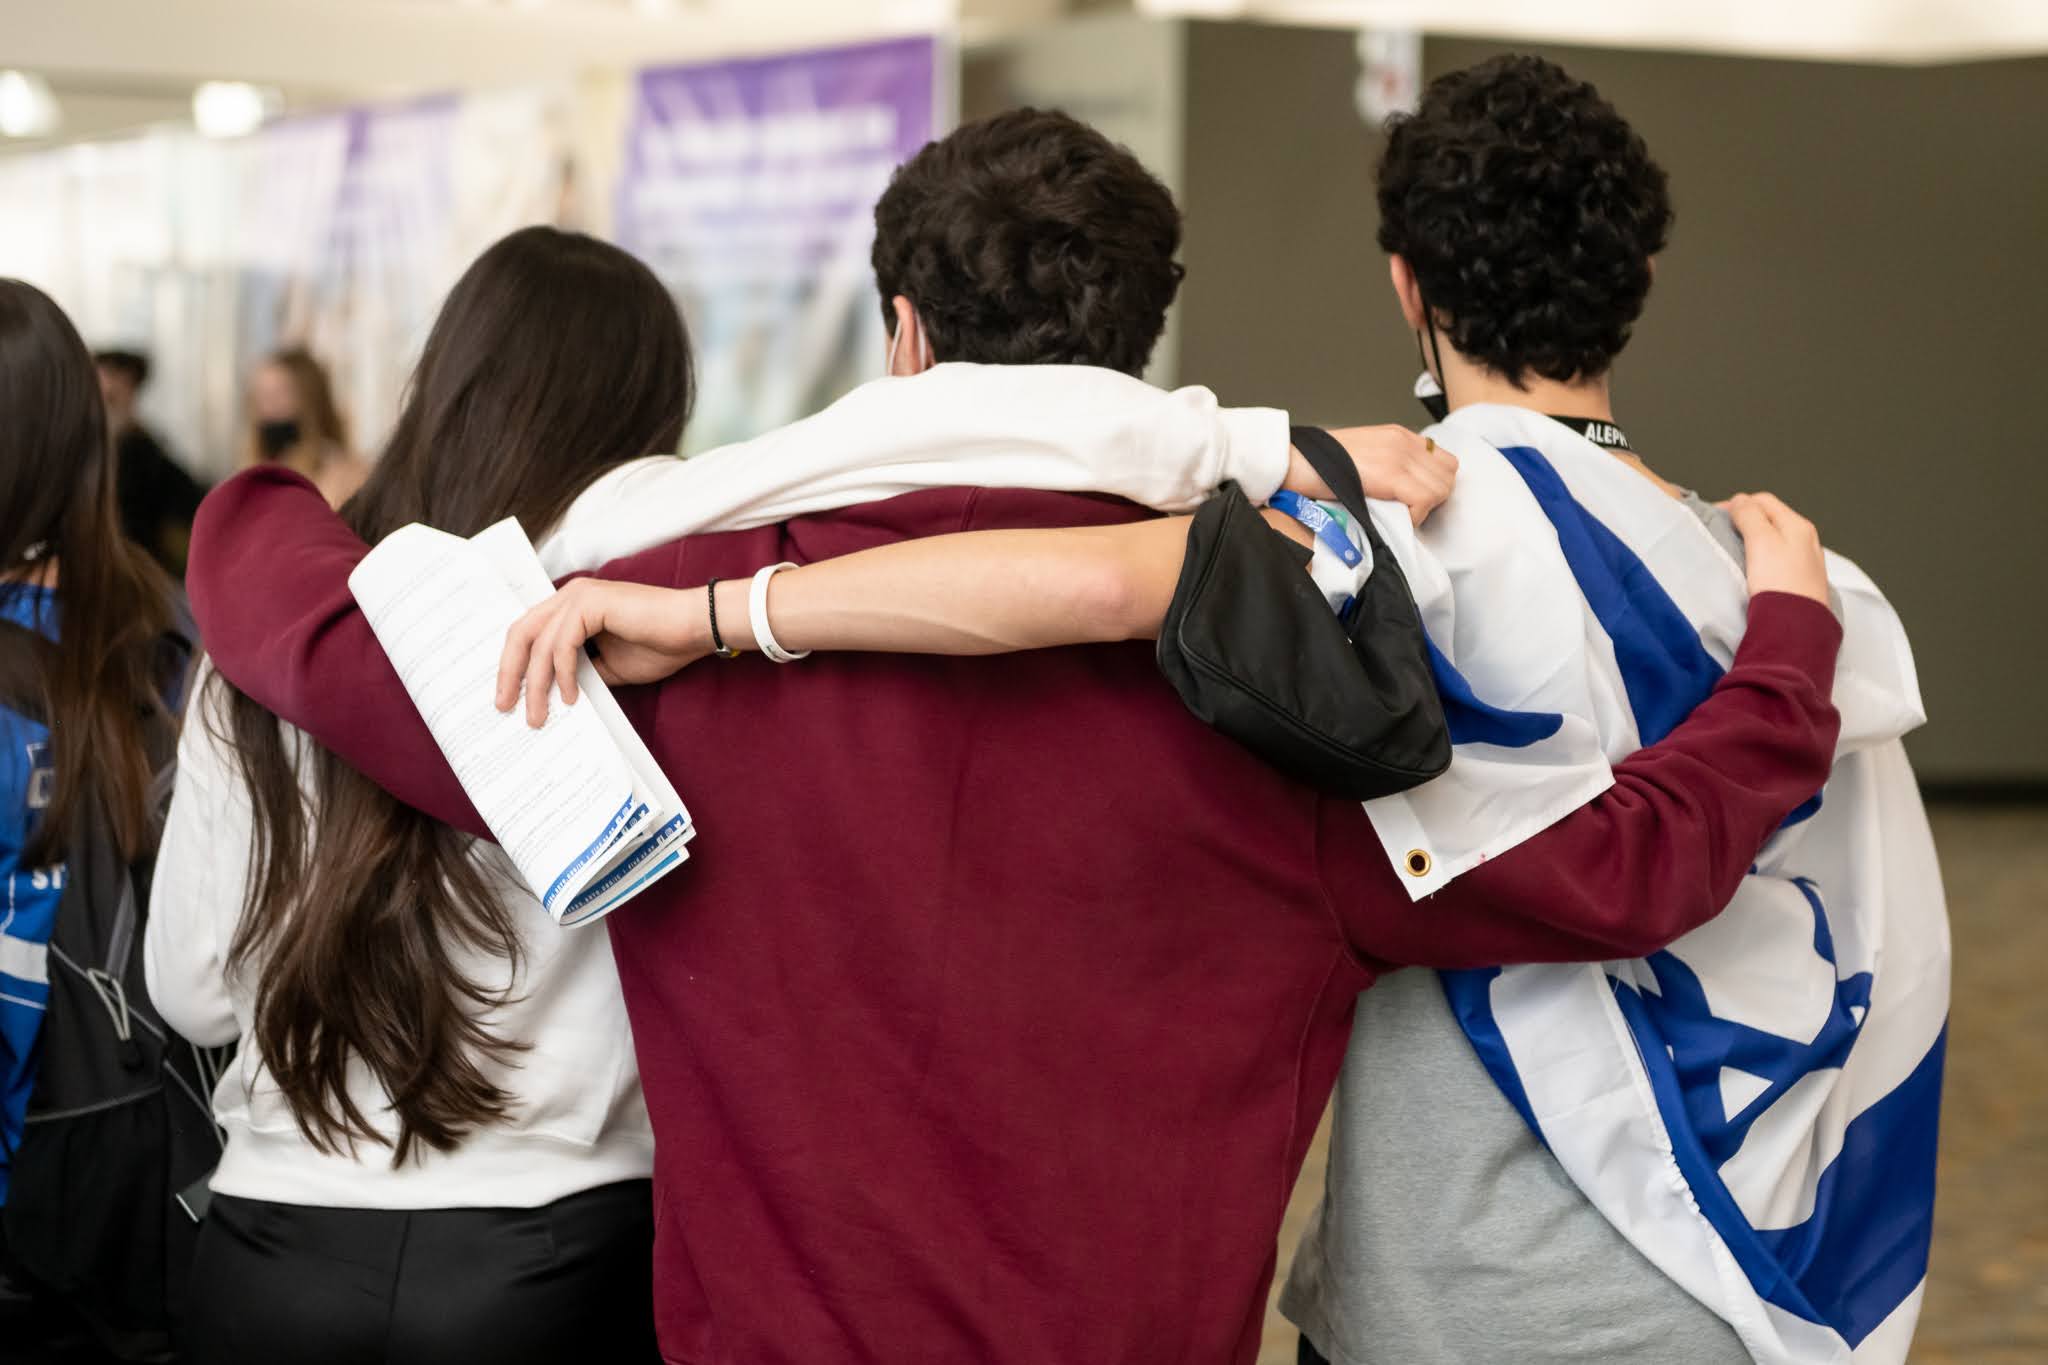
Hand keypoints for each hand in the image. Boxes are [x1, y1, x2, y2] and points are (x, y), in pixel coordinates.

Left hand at [495, 578, 710, 727]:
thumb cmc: (661, 644)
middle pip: (521, 634)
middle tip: (504, 707)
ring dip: (535, 683)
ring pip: (539, 643)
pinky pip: (562, 644)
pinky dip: (562, 673)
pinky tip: (571, 696)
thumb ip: (580, 673)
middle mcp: (570, 596)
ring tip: (537, 714)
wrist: (694, 628)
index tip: (509, 698)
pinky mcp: (591, 604)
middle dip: (509, 673)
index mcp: (572, 607)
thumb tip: (554, 697)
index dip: (514, 665)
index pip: (529, 634)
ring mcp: (579, 597)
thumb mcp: (609, 667)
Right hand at [1285, 425, 1457, 525]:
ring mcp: (1399, 456)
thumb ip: (1387, 463)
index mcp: (1398, 435)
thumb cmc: (1320, 465)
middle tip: (1411, 510)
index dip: (1434, 483)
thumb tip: (1401, 489)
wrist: (1297, 462)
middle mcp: (1404, 441)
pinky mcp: (1392, 474)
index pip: (1442, 459)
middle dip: (1434, 497)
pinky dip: (1415, 516)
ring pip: (1441, 489)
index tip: (1416, 499)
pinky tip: (1396, 518)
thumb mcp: (1363, 455)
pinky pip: (1424, 500)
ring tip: (1402, 514)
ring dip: (1425, 507)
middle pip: (1448, 474)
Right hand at [1722, 492, 1827, 604]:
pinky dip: (1763, 558)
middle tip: (1725, 533)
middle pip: (1771, 519)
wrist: (1795, 626)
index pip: (1763, 501)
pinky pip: (1779, 560)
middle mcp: (1806, 540)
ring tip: (1736, 551)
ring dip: (1754, 540)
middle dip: (1746, 520)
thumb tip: (1740, 500)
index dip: (1738, 504)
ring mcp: (1805, 562)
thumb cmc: (1780, 583)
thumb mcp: (1760, 540)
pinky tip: (1753, 570)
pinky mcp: (1800, 582)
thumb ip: (1749, 515)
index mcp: (1798, 525)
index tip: (1718, 517)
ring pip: (1775, 539)